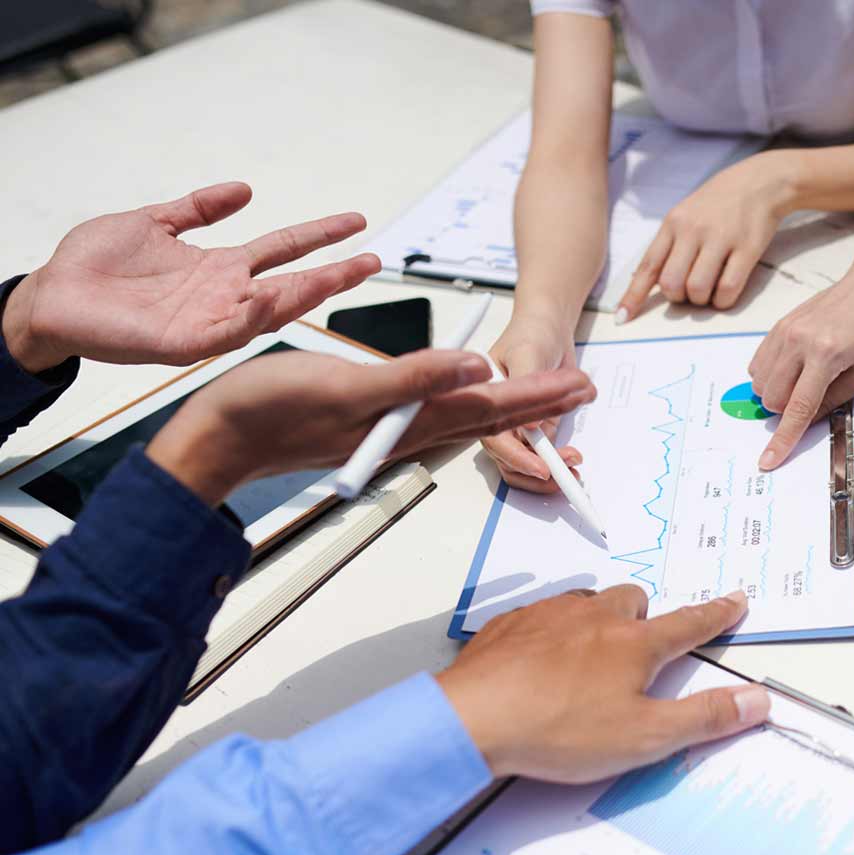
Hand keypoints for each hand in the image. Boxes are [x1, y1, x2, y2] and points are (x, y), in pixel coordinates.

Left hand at [3, 182, 378, 372]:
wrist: (50, 299)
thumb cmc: (93, 268)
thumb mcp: (152, 222)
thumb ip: (198, 208)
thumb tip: (243, 189)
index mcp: (219, 269)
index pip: (283, 249)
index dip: (320, 236)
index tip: (356, 223)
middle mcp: (223, 296)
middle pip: (291, 283)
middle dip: (334, 274)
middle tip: (372, 261)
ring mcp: (208, 320)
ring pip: (270, 310)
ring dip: (306, 295)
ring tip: (339, 276)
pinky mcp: (184, 341)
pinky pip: (227, 331)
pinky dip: (251, 316)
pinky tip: (271, 297)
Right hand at [145, 349, 594, 505]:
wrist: (218, 439)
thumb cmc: (272, 410)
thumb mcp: (347, 386)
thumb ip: (414, 377)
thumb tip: (476, 366)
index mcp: (414, 419)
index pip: (493, 404)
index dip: (541, 395)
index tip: (582, 384)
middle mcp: (411, 428)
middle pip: (490, 413)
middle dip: (541, 403)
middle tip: (584, 389)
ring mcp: (391, 427)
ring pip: (466, 416)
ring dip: (511, 406)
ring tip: (547, 399)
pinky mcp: (369, 421)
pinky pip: (436, 413)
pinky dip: (465, 404)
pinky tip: (467, 398)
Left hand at [435, 586, 769, 781]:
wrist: (473, 718)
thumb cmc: (560, 729)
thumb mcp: (645, 737)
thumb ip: (705, 717)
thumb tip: (758, 699)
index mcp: (635, 644)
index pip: (690, 624)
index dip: (717, 613)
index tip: (734, 599)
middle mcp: (596, 618)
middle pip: (634, 602)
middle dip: (644, 618)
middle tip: (640, 648)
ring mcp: (550, 616)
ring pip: (587, 604)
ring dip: (597, 621)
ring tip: (588, 659)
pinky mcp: (511, 625)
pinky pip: (542, 616)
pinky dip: (551, 633)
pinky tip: (539, 664)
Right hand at [481, 317, 585, 492]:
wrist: (548, 328)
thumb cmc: (530, 334)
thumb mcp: (528, 353)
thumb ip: (527, 387)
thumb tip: (531, 426)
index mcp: (486, 402)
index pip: (498, 442)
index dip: (519, 460)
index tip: (543, 470)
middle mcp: (499, 420)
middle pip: (512, 463)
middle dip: (539, 473)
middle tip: (568, 471)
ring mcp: (520, 427)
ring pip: (530, 463)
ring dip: (553, 469)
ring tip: (575, 463)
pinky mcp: (539, 428)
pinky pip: (548, 452)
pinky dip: (563, 455)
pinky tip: (576, 451)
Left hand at [614, 152, 797, 321]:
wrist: (760, 182)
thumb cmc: (718, 202)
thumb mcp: (685, 214)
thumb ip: (668, 244)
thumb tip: (645, 279)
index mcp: (674, 223)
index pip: (648, 266)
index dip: (633, 296)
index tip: (622, 318)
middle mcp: (693, 231)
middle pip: (671, 283)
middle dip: (678, 298)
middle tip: (689, 292)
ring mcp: (721, 239)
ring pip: (697, 289)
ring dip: (701, 300)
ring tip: (710, 290)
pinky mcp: (747, 249)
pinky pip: (728, 288)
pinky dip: (723, 301)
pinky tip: (725, 293)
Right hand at [748, 248, 853, 468]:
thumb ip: (834, 400)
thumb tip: (805, 422)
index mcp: (827, 354)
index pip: (798, 408)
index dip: (783, 439)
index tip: (768, 460)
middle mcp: (800, 340)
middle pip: (772, 397)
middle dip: (786, 411)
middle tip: (813, 399)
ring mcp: (785, 330)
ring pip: (761, 382)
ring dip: (777, 393)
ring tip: (805, 381)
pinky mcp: (779, 324)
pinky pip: (758, 363)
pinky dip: (770, 376)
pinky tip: (793, 369)